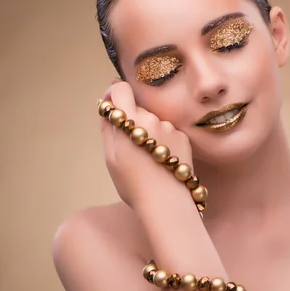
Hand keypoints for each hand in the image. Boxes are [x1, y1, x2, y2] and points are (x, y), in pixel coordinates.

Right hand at [99, 82, 194, 211]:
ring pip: (154, 122)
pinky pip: (168, 133)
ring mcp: (170, 127)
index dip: (113, 93)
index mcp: (130, 120)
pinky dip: (163, 143)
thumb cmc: (132, 183)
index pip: (120, 88)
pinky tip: (162, 162)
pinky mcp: (183, 137)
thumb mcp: (111, 157)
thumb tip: (106, 107)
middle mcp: (152, 117)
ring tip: (148, 161)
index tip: (112, 107)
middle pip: (137, 109)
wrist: (165, 202)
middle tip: (129, 149)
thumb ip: (108, 128)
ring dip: (149, 134)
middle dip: (131, 122)